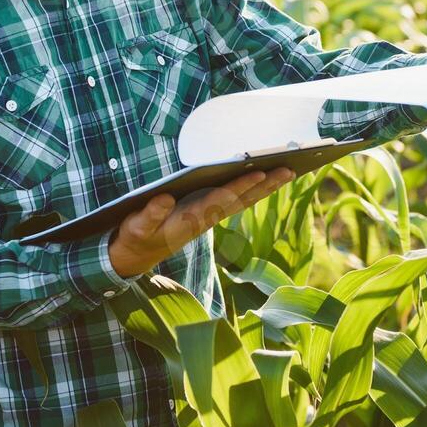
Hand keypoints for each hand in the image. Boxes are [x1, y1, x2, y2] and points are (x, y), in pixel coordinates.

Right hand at [108, 168, 295, 276]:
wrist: (137, 256)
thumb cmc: (138, 236)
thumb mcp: (137, 227)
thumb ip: (150, 214)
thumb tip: (164, 198)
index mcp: (191, 218)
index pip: (221, 199)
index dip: (240, 186)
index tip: (259, 172)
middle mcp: (206, 217)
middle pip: (241, 199)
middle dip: (265, 185)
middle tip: (289, 170)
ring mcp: (209, 216)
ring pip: (242, 200)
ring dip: (265, 188)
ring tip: (287, 172)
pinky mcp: (207, 214)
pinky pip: (236, 201)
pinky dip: (253, 190)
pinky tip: (264, 180)